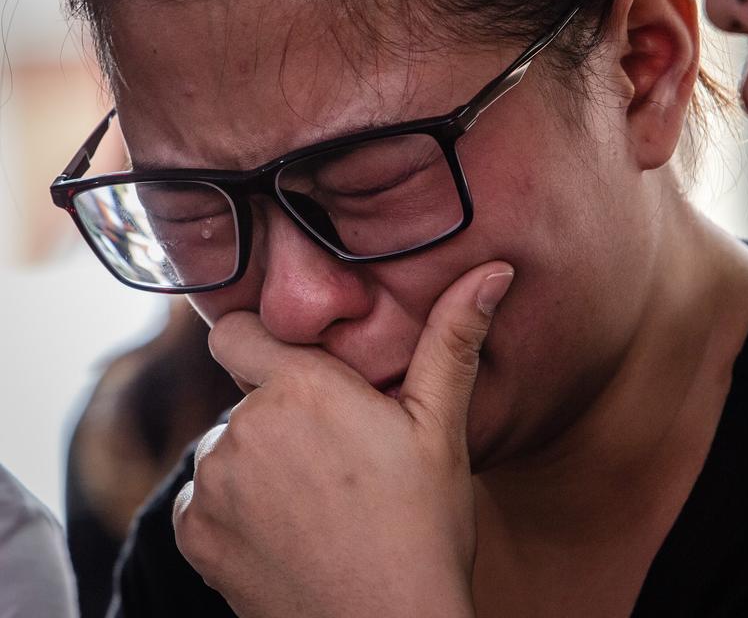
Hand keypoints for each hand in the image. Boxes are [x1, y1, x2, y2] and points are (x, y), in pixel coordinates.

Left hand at [172, 262, 514, 617]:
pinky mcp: (196, 533)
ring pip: (227, 447)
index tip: (299, 372)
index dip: (263, 344)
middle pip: (247, 397)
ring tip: (318, 501)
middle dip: (283, 415)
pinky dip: (235, 508)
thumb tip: (494, 270)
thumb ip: (454, 339)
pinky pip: (204, 497)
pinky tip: (287, 532)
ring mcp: (213, 483)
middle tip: (339, 457)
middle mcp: (243, 426)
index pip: (235, 330)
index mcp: (301, 388)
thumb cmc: (423, 527)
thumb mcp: (442, 428)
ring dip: (260, 462)